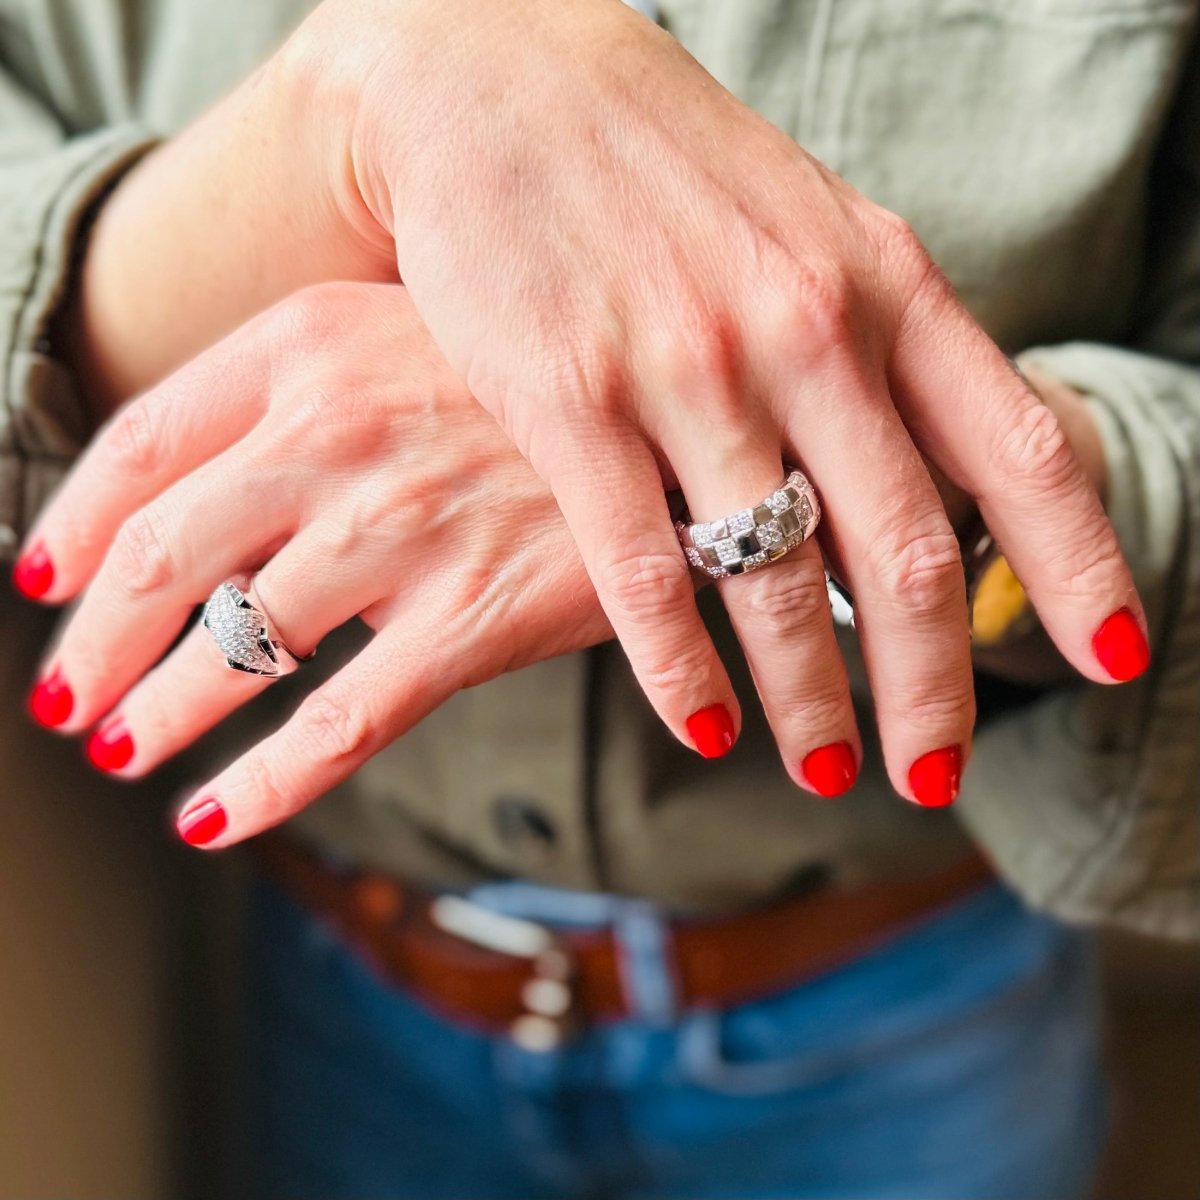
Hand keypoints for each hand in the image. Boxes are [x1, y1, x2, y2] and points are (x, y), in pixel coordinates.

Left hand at [23, 283, 607, 845]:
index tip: (44, 581)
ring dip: (159, 713)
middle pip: (168, 556)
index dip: (75, 527)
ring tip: (124, 749)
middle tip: (68, 695)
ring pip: (239, 647)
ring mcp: (404, 531)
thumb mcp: (415, 330)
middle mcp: (338, 435)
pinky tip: (216, 818)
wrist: (688, 416)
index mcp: (309, 348)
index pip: (143, 445)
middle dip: (95, 642)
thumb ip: (309, 389)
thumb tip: (214, 484)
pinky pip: (340, 724)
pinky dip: (265, 784)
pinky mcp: (472, 619)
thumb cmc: (545, 378)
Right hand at [286, 0, 1146, 802]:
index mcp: (884, 284)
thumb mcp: (810, 231)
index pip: (1020, 450)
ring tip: (827, 770)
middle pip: (904, 552)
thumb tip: (937, 480)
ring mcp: (688, 365)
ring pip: (775, 577)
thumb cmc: (668, 174)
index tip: (1109, 662)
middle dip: (932, 690)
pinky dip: (682, 665)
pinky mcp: (571, 400)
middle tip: (936, 777)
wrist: (500, 86)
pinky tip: (704, 726)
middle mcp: (804, 326)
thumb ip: (881, 348)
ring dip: (811, 698)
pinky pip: (645, 569)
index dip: (1079, 569)